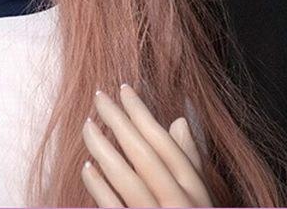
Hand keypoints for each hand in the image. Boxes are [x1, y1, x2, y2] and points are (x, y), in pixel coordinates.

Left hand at [81, 84, 213, 206]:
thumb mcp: (199, 196)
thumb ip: (188, 161)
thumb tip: (178, 121)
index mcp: (196, 193)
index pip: (166, 144)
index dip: (143, 114)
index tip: (124, 89)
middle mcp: (180, 206)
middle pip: (144, 156)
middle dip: (119, 122)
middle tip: (98, 96)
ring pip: (126, 180)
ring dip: (103, 149)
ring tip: (86, 125)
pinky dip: (99, 188)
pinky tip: (87, 167)